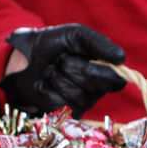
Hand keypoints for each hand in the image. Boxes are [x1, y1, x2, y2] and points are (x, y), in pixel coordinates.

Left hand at [0, 24, 126, 116]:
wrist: (24, 56)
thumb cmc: (54, 43)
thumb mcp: (77, 35)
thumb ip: (100, 44)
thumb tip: (121, 58)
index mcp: (104, 69)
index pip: (116, 81)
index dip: (102, 76)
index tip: (87, 68)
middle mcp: (96, 88)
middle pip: (94, 89)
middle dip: (73, 71)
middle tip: (61, 59)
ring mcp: (80, 102)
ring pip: (76, 97)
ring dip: (58, 80)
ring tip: (52, 70)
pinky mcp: (63, 112)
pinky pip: (60, 105)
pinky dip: (47, 91)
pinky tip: (44, 84)